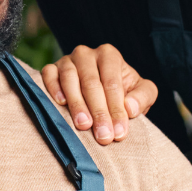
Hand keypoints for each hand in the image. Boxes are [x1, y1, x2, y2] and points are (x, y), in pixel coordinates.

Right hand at [40, 44, 160, 144]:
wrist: (101, 93)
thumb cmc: (123, 93)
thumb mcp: (142, 93)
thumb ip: (142, 97)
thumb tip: (130, 108)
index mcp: (109, 55)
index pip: (112, 83)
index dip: (116, 108)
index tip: (119, 132)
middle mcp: (86, 54)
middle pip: (91, 83)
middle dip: (99, 112)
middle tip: (103, 136)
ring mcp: (67, 60)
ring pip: (70, 79)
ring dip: (77, 104)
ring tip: (84, 125)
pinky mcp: (51, 69)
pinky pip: (49, 75)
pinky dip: (53, 88)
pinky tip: (61, 104)